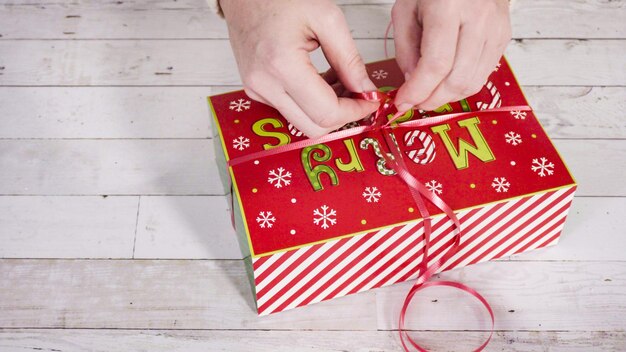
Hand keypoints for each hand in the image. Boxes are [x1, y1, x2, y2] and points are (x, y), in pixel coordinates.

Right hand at [220, 0, 379, 137]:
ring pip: (302, 122)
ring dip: (327, 110)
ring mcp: (257, 90)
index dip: (355, 111)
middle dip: (343, 117)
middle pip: (314, 127)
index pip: (326, 112)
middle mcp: (264, 84)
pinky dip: (311, 104)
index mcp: (281, 64)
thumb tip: (365, 89)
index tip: (371, 99)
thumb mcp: (327, 18)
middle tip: (360, 95)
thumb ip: (349, 58)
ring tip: (340, 82)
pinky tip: (320, 80)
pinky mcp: (255, 91)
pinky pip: (290, 111)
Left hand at [392, 0, 511, 111]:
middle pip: (457, 79)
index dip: (418, 90)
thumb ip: (405, 49)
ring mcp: (495, 29)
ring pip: (472, 82)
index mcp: (448, 7)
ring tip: (429, 93)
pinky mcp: (503, 37)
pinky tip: (446, 81)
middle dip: (432, 99)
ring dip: (447, 97)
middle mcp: (478, 18)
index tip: (402, 101)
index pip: (436, 64)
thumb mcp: (406, 10)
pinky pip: (483, 74)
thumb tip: (411, 83)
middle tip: (415, 102)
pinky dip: (462, 86)